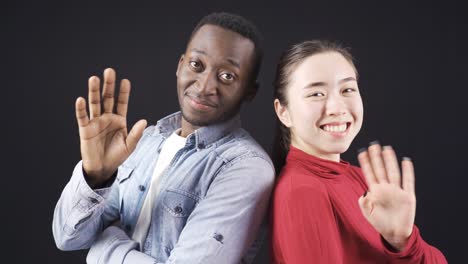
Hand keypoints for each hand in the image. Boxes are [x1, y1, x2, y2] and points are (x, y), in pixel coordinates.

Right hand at [75, 68, 146, 187]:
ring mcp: (96, 122)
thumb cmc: (117, 156)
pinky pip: (83, 117)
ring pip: (95, 104)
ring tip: (94, 79)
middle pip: (107, 98)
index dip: (123, 93)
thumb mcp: (130, 145)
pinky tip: (81, 99)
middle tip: (109, 71)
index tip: (125, 81)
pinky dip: (81, 109)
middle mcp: (107, 118)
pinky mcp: (85, 129)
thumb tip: (144, 121)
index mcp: (119, 120)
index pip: (121, 103)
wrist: (103, 168)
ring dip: (93, 91)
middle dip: (108, 85)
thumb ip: (136, 133)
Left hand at [357, 142, 415, 250]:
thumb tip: (364, 194)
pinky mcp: (407, 197)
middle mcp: (385, 189)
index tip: (362, 151)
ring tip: (387, 148)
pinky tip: (406, 161)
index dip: (366, 163)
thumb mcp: (367, 213)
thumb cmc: (379, 223)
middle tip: (373, 144)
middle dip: (377, 157)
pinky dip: (407, 172)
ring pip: (393, 172)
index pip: (369, 173)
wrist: (394, 234)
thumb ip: (363, 203)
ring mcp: (397, 191)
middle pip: (380, 169)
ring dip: (390, 161)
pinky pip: (408, 182)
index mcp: (375, 191)